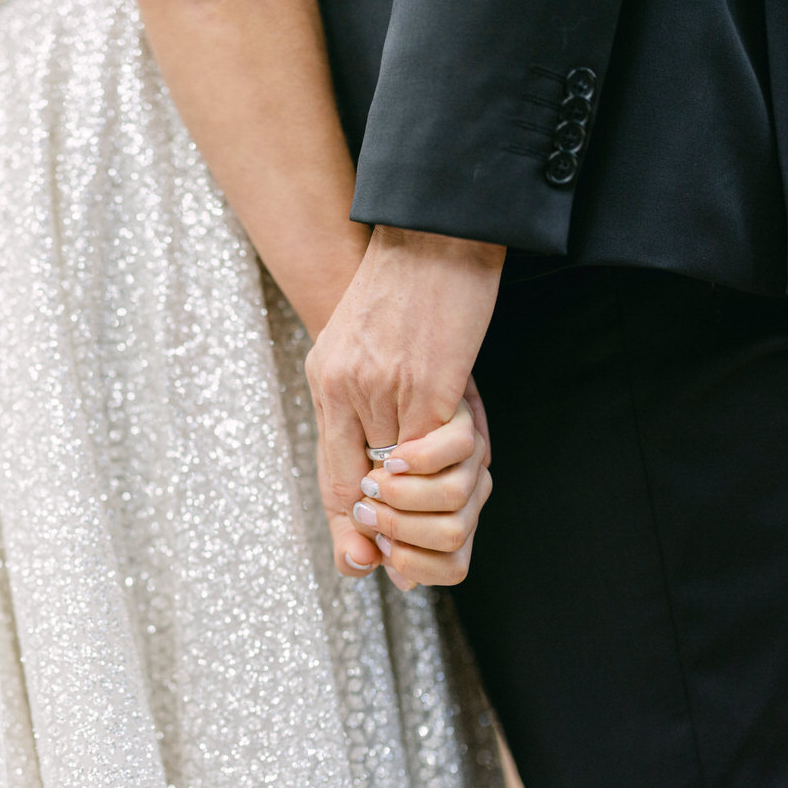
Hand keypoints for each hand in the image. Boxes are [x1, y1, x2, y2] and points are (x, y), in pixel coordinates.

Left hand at [305, 225, 503, 577]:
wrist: (427, 227)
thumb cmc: (397, 286)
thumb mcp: (355, 347)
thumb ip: (359, 406)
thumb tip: (381, 467)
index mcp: (327, 385)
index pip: (333, 479)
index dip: (352, 529)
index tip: (369, 560)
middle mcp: (345, 389)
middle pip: (364, 489)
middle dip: (395, 522)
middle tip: (413, 530)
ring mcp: (384, 385)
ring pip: (404, 475)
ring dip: (429, 489)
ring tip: (443, 478)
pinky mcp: (430, 378)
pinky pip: (439, 445)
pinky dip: (450, 458)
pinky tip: (460, 452)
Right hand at [344, 394, 492, 589]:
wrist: (376, 368)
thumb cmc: (353, 431)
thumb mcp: (344, 487)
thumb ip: (349, 528)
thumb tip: (362, 563)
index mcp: (448, 515)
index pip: (452, 567)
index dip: (410, 564)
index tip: (375, 546)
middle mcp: (468, 488)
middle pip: (453, 536)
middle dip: (398, 529)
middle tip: (369, 509)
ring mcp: (470, 454)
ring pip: (455, 497)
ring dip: (403, 497)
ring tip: (373, 482)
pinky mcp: (463, 414)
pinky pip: (459, 447)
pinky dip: (421, 460)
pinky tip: (395, 456)